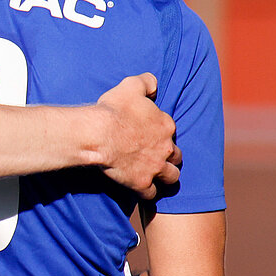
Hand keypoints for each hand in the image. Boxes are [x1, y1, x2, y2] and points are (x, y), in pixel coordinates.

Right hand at [94, 74, 179, 197]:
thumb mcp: (130, 86)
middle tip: (157, 158)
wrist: (99, 134)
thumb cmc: (113, 110)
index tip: (150, 136)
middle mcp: (165, 147)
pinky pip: (151, 194)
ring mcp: (155, 167)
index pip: (170, 132)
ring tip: (156, 177)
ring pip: (171, 177)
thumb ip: (146, 81)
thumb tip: (153, 83)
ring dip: (165, 177)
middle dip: (169, 158)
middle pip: (176, 157)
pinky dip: (148, 193)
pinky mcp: (142, 183)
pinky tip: (141, 190)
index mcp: (165, 125)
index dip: (161, 135)